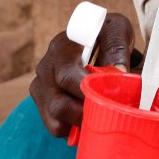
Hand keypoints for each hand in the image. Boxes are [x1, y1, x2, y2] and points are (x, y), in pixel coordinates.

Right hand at [29, 13, 135, 136]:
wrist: (95, 39)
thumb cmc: (106, 35)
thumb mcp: (116, 31)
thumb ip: (117, 49)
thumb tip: (118, 73)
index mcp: (61, 47)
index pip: (68, 76)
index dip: (86, 92)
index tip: (107, 98)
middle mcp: (45, 67)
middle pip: (59, 104)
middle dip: (87, 113)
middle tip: (110, 113)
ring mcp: (41, 87)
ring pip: (55, 119)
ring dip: (80, 123)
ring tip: (101, 114)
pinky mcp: (42, 103)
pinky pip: (55, 126)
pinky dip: (74, 128)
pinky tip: (89, 116)